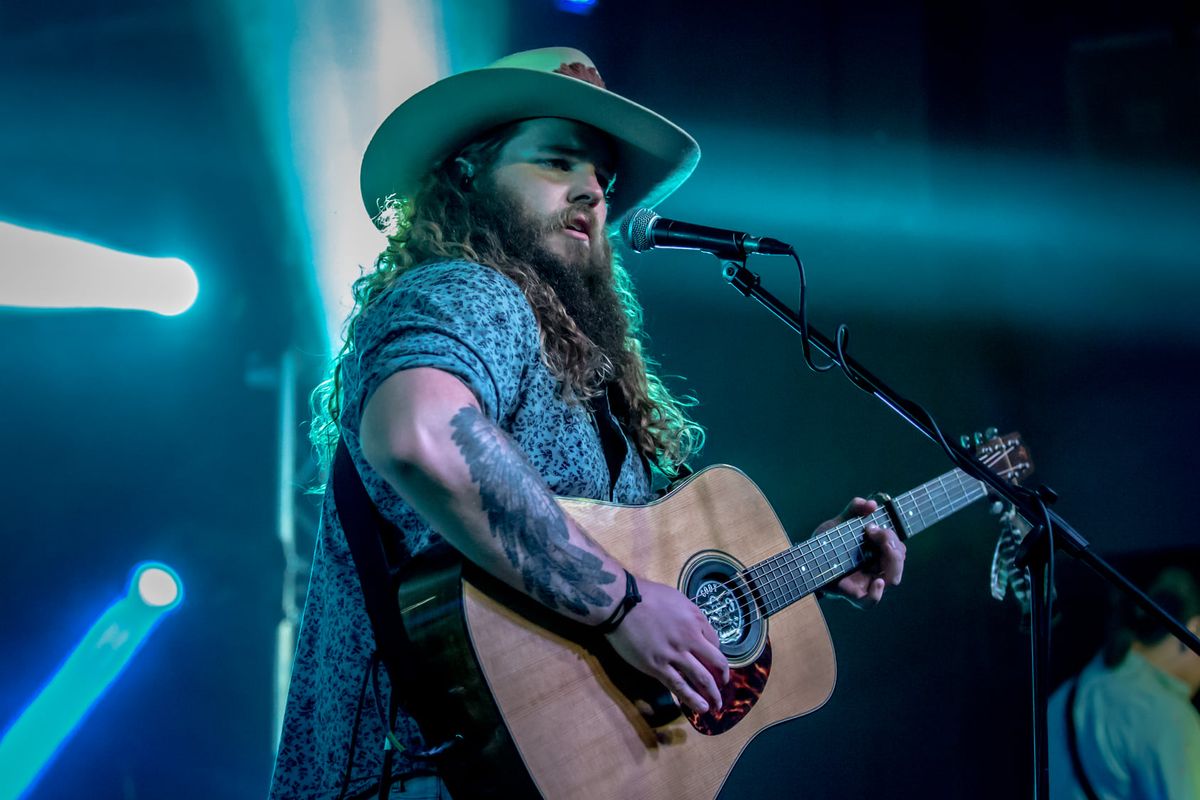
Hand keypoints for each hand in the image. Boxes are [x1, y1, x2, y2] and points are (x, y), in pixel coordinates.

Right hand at [604, 578, 730, 712]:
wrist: (621, 603)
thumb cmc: (646, 595)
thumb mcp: (677, 598)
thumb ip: (691, 615)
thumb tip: (696, 629)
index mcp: (696, 620)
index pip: (716, 642)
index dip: (717, 655)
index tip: (715, 664)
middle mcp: (690, 639)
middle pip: (715, 663)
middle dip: (722, 678)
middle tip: (724, 687)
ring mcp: (674, 655)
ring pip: (701, 678)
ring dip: (712, 693)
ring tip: (717, 705)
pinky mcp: (657, 667)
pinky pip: (679, 686)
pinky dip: (692, 699)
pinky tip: (700, 708)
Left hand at [816, 497, 905, 605]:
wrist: (805, 560)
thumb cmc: (826, 544)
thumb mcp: (838, 524)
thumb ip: (853, 510)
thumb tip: (871, 504)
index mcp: (877, 554)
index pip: (898, 549)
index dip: (891, 537)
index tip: (871, 526)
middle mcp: (875, 569)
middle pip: (898, 562)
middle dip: (892, 544)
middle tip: (874, 531)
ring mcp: (866, 583)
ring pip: (892, 578)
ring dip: (893, 562)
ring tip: (883, 546)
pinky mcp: (853, 594)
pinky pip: (869, 601)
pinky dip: (876, 593)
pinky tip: (877, 581)